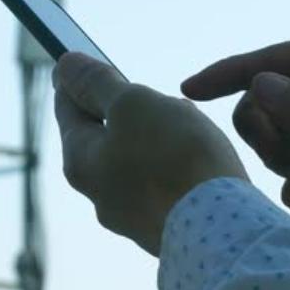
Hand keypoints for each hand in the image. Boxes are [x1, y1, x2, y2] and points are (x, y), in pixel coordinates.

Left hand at [53, 53, 247, 255]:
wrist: (225, 232)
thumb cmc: (174, 160)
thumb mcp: (131, 104)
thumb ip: (97, 83)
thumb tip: (65, 65)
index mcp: (80, 161)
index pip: (67, 107)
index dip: (76, 78)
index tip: (84, 58)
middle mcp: (99, 193)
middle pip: (102, 134)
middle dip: (123, 107)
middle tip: (145, 90)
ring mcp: (132, 214)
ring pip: (136, 156)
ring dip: (155, 132)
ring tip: (183, 120)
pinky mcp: (166, 226)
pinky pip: (164, 180)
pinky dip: (175, 159)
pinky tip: (198, 153)